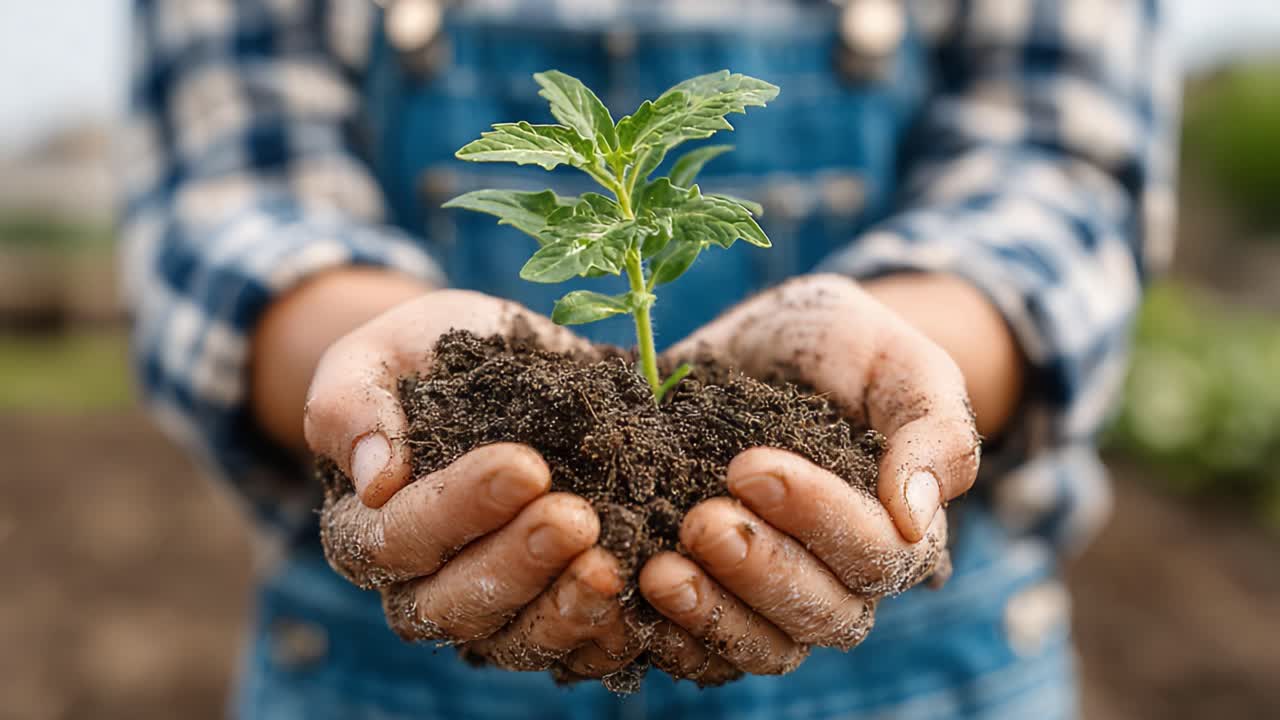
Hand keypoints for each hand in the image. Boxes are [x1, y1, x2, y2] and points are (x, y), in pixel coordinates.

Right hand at [306, 289, 641, 675]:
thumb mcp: (379, 354)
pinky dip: (606, 631)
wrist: (499, 361)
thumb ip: (353, 403)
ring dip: (563, 608)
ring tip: (609, 566)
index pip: (400, 537)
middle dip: (518, 564)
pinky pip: (572, 647)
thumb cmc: (426, 355)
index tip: (526, 466)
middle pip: (454, 604)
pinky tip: (639, 595)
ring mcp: (486, 608)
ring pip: (513, 638)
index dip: (461, 508)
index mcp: (364, 529)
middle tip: (575, 519)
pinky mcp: (546, 610)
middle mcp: (418, 585)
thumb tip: (375, 479)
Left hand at [640, 274, 981, 678]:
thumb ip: (933, 431)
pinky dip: (673, 637)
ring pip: (768, 644)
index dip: (815, 518)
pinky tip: (634, 598)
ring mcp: (781, 593)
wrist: (771, 339)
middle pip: (823, 614)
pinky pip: (709, 652)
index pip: (877, 554)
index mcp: (902, 528)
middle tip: (700, 520)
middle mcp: (846, 577)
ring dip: (713, 615)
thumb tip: (917, 518)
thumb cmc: (847, 346)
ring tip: (659, 572)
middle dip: (758, 570)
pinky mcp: (722, 596)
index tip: (748, 465)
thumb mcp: (901, 362)